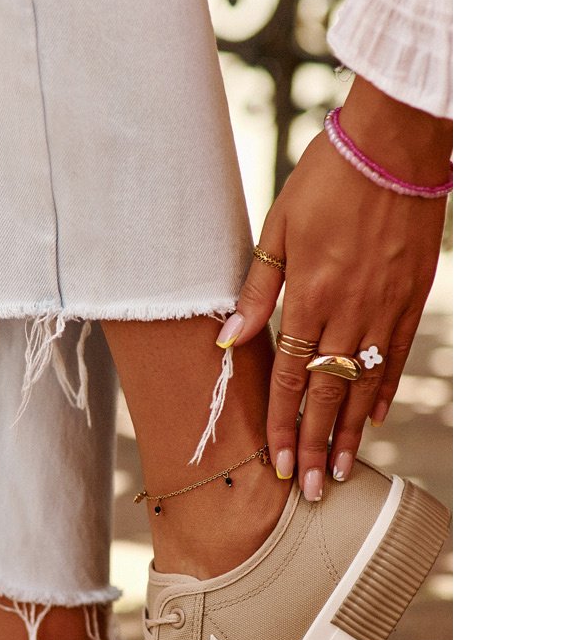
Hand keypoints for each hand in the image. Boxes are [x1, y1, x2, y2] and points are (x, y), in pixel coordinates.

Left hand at [217, 78, 451, 498]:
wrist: (393, 148)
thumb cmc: (324, 181)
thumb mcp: (277, 230)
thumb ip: (254, 290)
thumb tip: (227, 340)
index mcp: (309, 298)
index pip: (292, 379)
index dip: (284, 426)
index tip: (280, 467)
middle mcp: (349, 312)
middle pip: (330, 395)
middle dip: (318, 447)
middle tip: (314, 492)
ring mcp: (385, 307)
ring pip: (366, 384)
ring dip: (352, 431)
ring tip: (343, 470)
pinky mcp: (411, 297)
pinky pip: (395, 355)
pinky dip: (384, 390)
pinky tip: (376, 418)